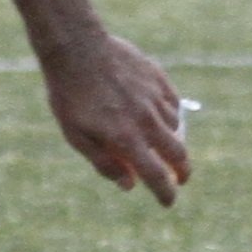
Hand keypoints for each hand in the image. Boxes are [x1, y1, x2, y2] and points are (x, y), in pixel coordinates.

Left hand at [40, 30, 189, 206]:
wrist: (77, 49)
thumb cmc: (70, 95)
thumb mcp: (75, 134)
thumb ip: (103, 162)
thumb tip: (129, 185)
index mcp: (126, 138)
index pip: (155, 175)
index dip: (165, 193)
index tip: (168, 202)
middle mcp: (147, 121)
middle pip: (178, 154)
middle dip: (182, 171)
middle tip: (178, 177)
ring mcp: (156, 99)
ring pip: (176, 128)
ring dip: (171, 140)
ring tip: (157, 143)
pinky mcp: (159, 80)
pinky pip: (174, 104)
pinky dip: (170, 115)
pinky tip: (159, 116)